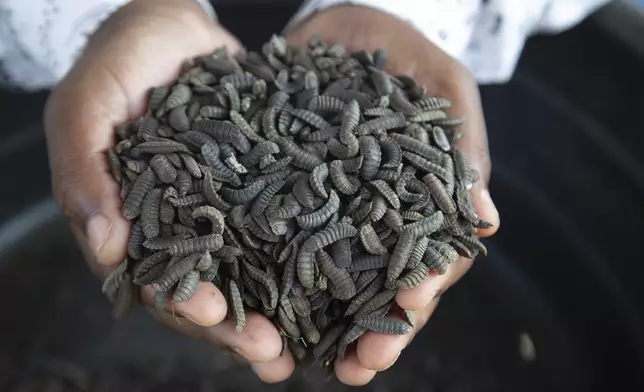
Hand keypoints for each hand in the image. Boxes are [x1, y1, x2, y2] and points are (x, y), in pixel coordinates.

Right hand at [44, 0, 290, 382]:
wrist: (172, 24)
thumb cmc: (119, 60)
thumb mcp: (87, 105)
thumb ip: (84, 172)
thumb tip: (104, 249)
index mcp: (132, 224)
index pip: (154, 279)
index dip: (183, 302)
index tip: (216, 313)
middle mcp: (181, 228)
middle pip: (208, 290)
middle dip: (237, 326)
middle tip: (271, 354)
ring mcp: (224, 212)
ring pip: (249, 274)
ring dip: (275, 311)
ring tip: (305, 344)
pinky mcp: (261, 189)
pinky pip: (282, 230)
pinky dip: (303, 261)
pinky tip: (332, 282)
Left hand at [285, 5, 500, 384]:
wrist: (336, 31)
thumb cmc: (398, 54)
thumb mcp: (439, 85)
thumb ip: (462, 146)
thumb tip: (488, 221)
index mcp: (422, 202)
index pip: (431, 256)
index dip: (423, 288)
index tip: (408, 309)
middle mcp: (379, 220)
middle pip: (384, 286)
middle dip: (378, 328)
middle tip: (361, 367)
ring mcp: (334, 217)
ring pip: (338, 283)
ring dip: (330, 326)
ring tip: (317, 363)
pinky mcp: (290, 206)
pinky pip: (285, 251)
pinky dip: (280, 287)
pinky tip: (267, 316)